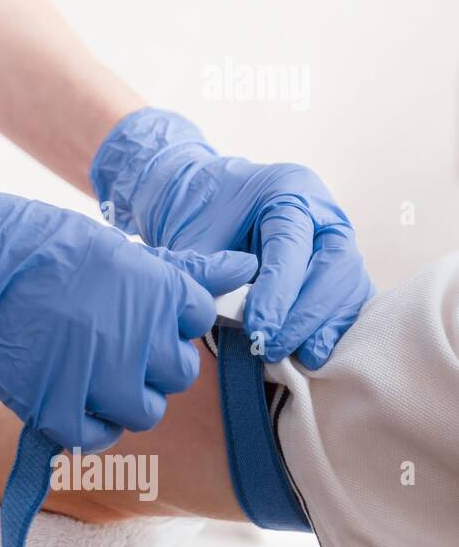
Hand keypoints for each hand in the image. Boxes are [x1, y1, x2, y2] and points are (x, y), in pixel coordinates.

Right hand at [0, 148, 257, 451]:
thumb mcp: (113, 248)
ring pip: (143, 411)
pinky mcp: (56, 407)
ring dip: (122, 396)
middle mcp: (138, 337)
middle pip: (176, 373)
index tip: (135, 308)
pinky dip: (85, 424)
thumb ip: (179, 270)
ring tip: (88, 371)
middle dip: (149, 361)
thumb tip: (244, 265)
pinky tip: (66, 395)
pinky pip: (94, 437)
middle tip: (109, 341)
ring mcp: (97, 377)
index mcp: (158, 290)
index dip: (167, 317)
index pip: (197, 320)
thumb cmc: (37, 245)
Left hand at [90, 108, 372, 367]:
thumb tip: (231, 317)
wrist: (206, 202)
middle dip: (304, 314)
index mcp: (287, 190)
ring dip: (323, 325)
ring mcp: (337, 237)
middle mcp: (323, 211)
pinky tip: (311, 353)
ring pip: (349, 283)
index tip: (259, 329)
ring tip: (294, 357)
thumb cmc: (201, 218)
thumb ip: (214, 273)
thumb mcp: (197, 239)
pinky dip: (333, 327)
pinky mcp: (340, 266)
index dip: (278, 292)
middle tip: (271, 347)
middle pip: (334, 264)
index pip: (292, 244)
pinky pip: (350, 297)